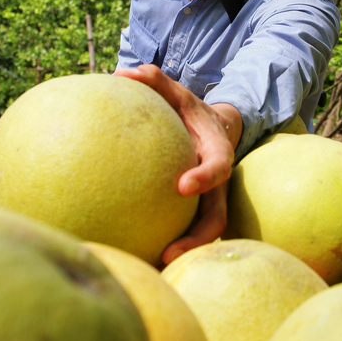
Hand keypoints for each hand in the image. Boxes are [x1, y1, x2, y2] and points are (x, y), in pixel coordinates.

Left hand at [115, 64, 242, 263]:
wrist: (215, 130)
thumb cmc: (190, 111)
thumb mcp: (179, 94)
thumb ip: (155, 82)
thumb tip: (123, 73)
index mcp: (218, 152)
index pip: (218, 167)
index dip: (204, 178)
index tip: (182, 186)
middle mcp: (218, 184)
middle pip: (216, 218)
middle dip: (196, 239)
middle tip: (168, 254)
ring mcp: (209, 202)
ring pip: (202, 234)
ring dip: (182, 254)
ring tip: (151, 268)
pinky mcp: (196, 213)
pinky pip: (184, 233)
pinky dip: (166, 247)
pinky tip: (135, 258)